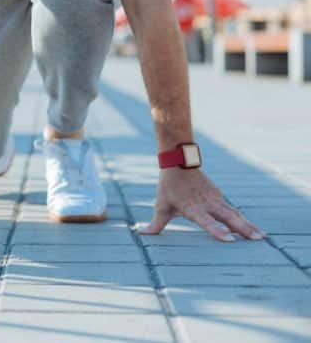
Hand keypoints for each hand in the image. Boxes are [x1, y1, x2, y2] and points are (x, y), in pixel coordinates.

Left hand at [139, 168, 263, 241]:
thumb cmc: (169, 187)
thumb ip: (155, 224)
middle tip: (256, 240)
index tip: (230, 239)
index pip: (207, 221)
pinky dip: (244, 219)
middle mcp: (207, 204)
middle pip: (228, 218)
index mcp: (193, 208)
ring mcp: (216, 199)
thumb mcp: (161, 205)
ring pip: (234, 214)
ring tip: (262, 237)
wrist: (180, 163)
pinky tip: (253, 228)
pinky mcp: (219, 197)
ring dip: (248, 225)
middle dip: (243, 229)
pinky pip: (233, 209)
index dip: (217, 230)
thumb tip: (140, 234)